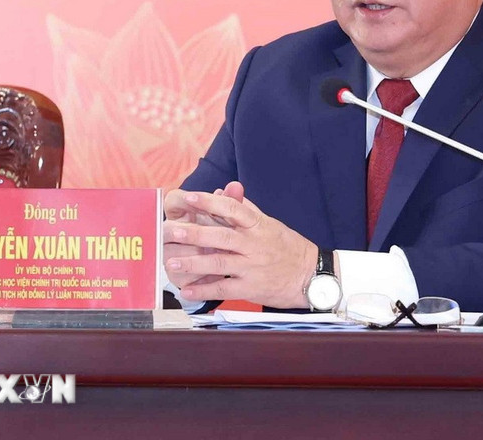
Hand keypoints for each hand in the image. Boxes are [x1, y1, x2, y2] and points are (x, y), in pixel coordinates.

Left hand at [163, 181, 317, 307]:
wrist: (311, 276)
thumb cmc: (288, 247)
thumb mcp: (270, 224)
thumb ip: (246, 209)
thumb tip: (224, 192)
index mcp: (258, 226)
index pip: (233, 209)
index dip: (210, 202)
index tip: (189, 197)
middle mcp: (254, 245)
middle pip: (221, 237)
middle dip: (194, 233)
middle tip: (171, 230)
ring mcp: (252, 267)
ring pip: (218, 263)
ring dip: (193, 263)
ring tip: (171, 261)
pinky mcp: (251, 288)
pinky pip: (223, 288)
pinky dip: (204, 289)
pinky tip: (187, 290)